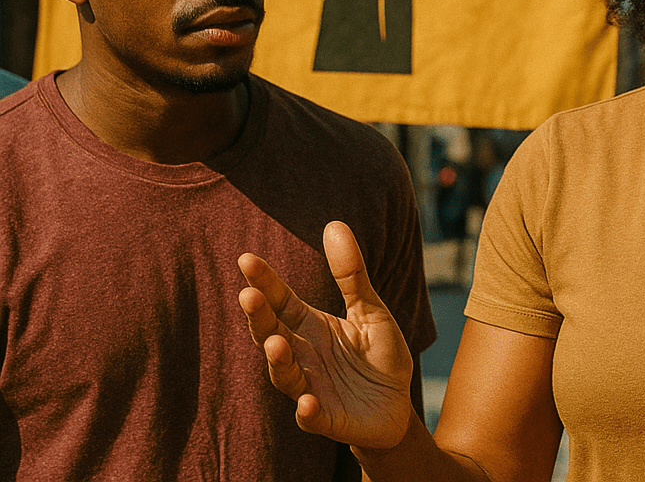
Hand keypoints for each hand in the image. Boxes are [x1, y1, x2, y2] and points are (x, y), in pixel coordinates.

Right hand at [238, 221, 416, 449]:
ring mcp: (310, 388)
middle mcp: (302, 356)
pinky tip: (307, 403)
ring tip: (274, 343)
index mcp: (311, 327)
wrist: (398, 404)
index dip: (265, 282)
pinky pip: (310, 418)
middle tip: (248, 295)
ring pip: (284, 376)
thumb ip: (352, 275)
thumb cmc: (379, 356)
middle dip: (259, 317)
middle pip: (272, 334)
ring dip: (278, 361)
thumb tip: (334, 224)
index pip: (281, 302)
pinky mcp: (326, 419)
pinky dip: (307, 412)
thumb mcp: (371, 310)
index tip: (247, 259)